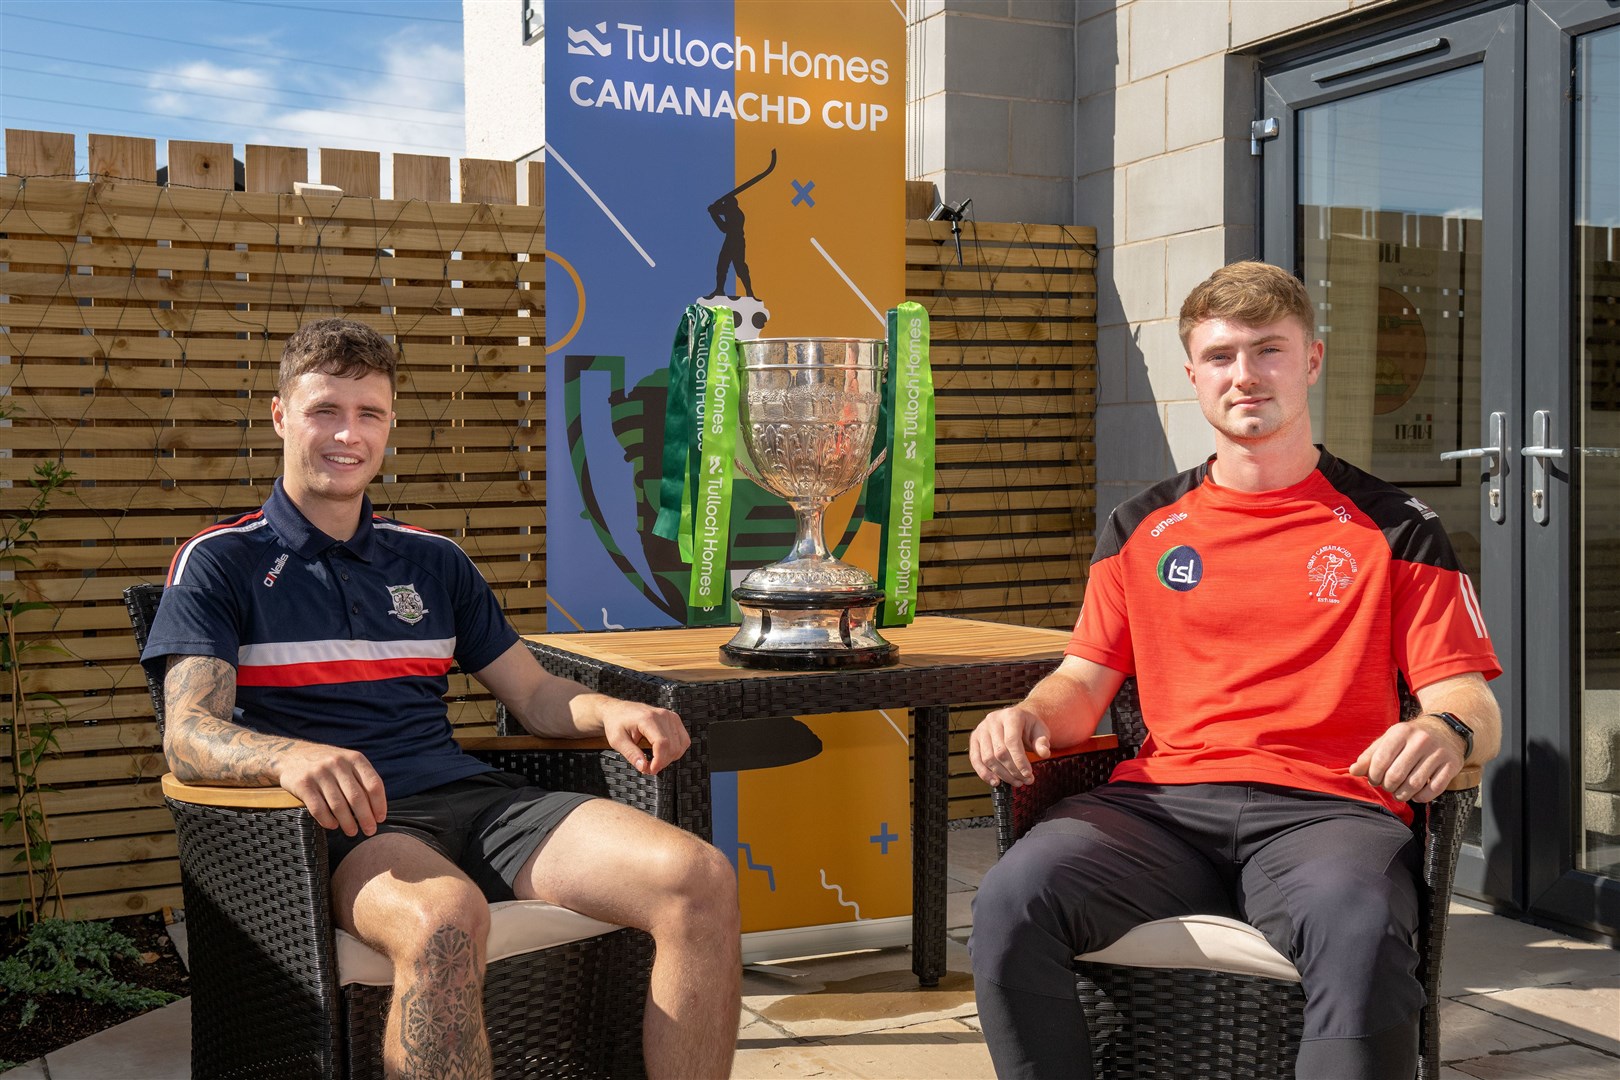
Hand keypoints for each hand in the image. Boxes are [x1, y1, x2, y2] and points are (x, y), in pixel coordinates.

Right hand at [275, 743, 387, 836]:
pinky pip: (318, 809)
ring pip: (338, 805)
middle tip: (370, 830)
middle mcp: (338, 764)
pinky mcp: (304, 784)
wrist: (292, 755)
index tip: (380, 818)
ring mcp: (320, 773)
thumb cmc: (327, 764)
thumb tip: (376, 809)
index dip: (379, 804)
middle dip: (366, 818)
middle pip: (357, 797)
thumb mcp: (347, 763)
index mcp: (354, 759)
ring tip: (352, 831)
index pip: (373, 784)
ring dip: (348, 823)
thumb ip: (361, 780)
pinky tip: (333, 825)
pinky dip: (328, 821)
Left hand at [598, 699, 688, 775]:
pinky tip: (663, 753)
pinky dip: (675, 750)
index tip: (650, 770)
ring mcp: (670, 716)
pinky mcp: (674, 719)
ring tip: (654, 760)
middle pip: (672, 746)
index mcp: (647, 718)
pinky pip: (683, 740)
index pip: (662, 743)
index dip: (659, 761)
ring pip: (680, 745)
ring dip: (670, 758)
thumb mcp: (617, 741)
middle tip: (648, 767)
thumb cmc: (616, 723)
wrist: (618, 710)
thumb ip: (631, 754)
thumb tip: (643, 767)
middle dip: (662, 762)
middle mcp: (662, 715)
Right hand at [969, 704, 1051, 787]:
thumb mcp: (1040, 731)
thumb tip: (1044, 753)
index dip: (1019, 761)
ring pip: (988, 758)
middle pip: (1000, 752)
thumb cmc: (1028, 726)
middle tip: (1025, 780)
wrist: (1015, 720)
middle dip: (1013, 770)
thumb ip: (1042, 742)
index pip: (1012, 741)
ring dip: (1002, 775)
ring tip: (1015, 781)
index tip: (1028, 774)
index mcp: (1011, 715)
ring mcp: (981, 729)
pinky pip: (975, 759)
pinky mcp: (974, 738)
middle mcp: (993, 720)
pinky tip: (996, 782)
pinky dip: (984, 773)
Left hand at [1349, 718, 1464, 803]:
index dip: (1373, 776)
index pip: (1381, 760)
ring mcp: (1438, 753)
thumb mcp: (1389, 739)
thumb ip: (1370, 755)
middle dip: (1387, 786)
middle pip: (1396, 775)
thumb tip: (1353, 771)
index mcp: (1401, 732)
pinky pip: (1433, 790)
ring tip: (1398, 793)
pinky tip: (1415, 794)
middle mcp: (1421, 740)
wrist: (1445, 730)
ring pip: (1414, 784)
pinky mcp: (1452, 765)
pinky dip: (1421, 797)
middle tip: (1387, 786)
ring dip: (1402, 794)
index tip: (1374, 780)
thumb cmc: (1410, 738)